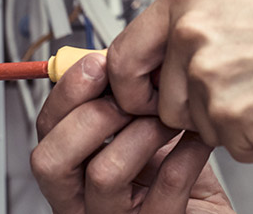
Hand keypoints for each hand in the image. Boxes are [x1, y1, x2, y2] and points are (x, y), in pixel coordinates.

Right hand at [30, 53, 234, 213]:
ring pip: (104, 173)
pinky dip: (187, 154)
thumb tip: (113, 56)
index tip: (97, 64)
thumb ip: (120, 100)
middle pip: (51, 160)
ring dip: (142, 132)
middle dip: (92, 115)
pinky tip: (197, 139)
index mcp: (74, 172)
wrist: (207, 213)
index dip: (66, 94)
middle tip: (130, 98)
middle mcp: (84, 201)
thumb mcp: (139, 131)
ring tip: (169, 118)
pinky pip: (165, 188)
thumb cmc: (173, 173)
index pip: (45, 132)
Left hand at [108, 0, 252, 161]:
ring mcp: (208, 75)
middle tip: (234, 93)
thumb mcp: (237, 1)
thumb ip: (188, 25)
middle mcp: (190, 33)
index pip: (121, 55)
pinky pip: (228, 146)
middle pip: (159, 101)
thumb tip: (155, 54)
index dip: (130, 86)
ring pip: (194, 126)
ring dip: (227, 122)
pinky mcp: (231, 116)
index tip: (142, 97)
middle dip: (190, 110)